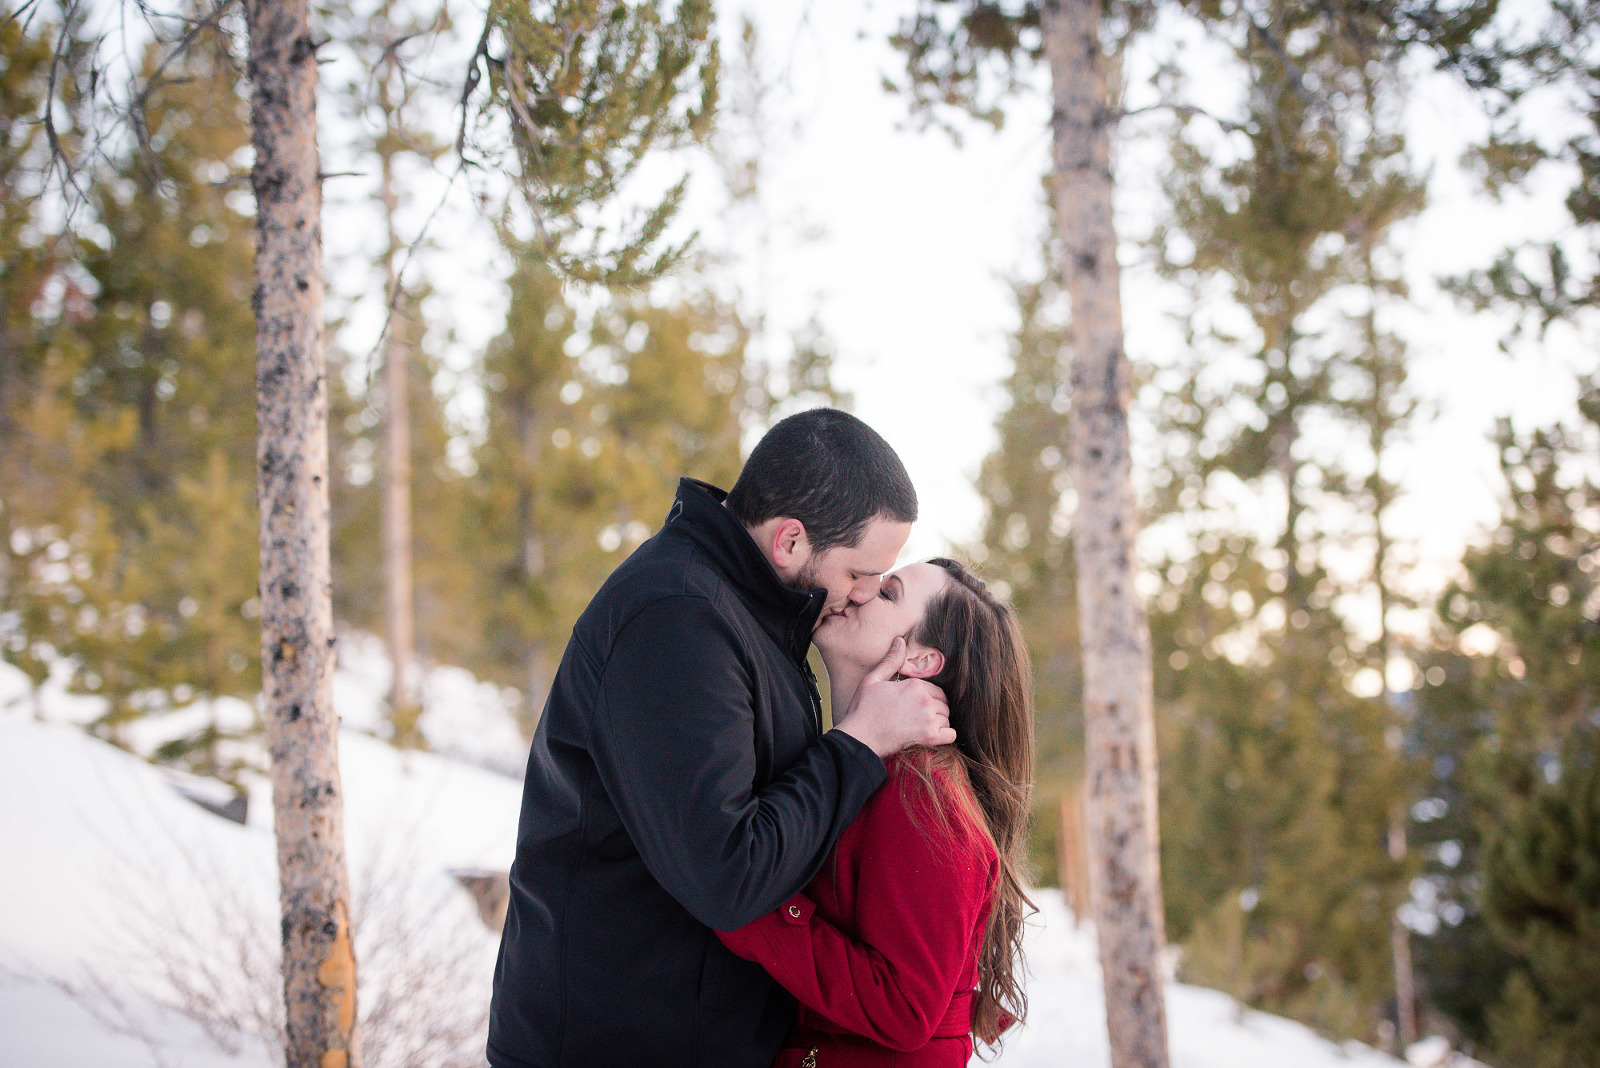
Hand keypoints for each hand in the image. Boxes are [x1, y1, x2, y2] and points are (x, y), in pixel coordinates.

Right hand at [833, 637, 953, 758]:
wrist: (860, 736)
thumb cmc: (864, 708)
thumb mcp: (873, 680)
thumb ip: (891, 661)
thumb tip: (900, 641)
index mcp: (915, 685)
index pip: (936, 690)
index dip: (928, 697)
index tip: (917, 704)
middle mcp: (925, 700)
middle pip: (943, 704)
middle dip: (934, 709)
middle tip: (919, 716)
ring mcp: (929, 719)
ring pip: (946, 718)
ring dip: (938, 722)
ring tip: (922, 725)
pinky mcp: (929, 737)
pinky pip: (950, 734)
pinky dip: (945, 735)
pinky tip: (933, 735)